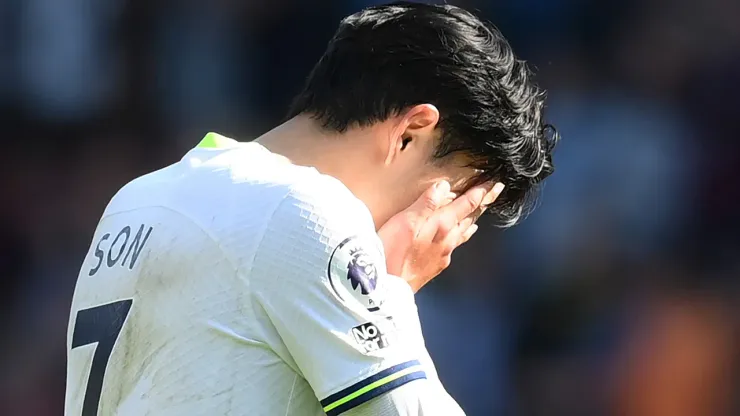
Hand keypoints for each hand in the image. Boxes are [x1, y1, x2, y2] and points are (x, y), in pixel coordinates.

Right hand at [378, 180, 504, 292]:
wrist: (385, 289)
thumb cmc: (391, 254)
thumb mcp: (405, 222)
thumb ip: (426, 204)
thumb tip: (444, 187)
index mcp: (442, 226)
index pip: (468, 204)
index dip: (481, 191)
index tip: (494, 183)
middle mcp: (448, 240)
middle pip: (470, 217)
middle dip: (482, 203)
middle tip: (495, 191)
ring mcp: (443, 254)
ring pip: (464, 232)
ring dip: (472, 219)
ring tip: (480, 211)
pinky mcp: (436, 266)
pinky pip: (455, 245)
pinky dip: (461, 235)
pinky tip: (459, 236)